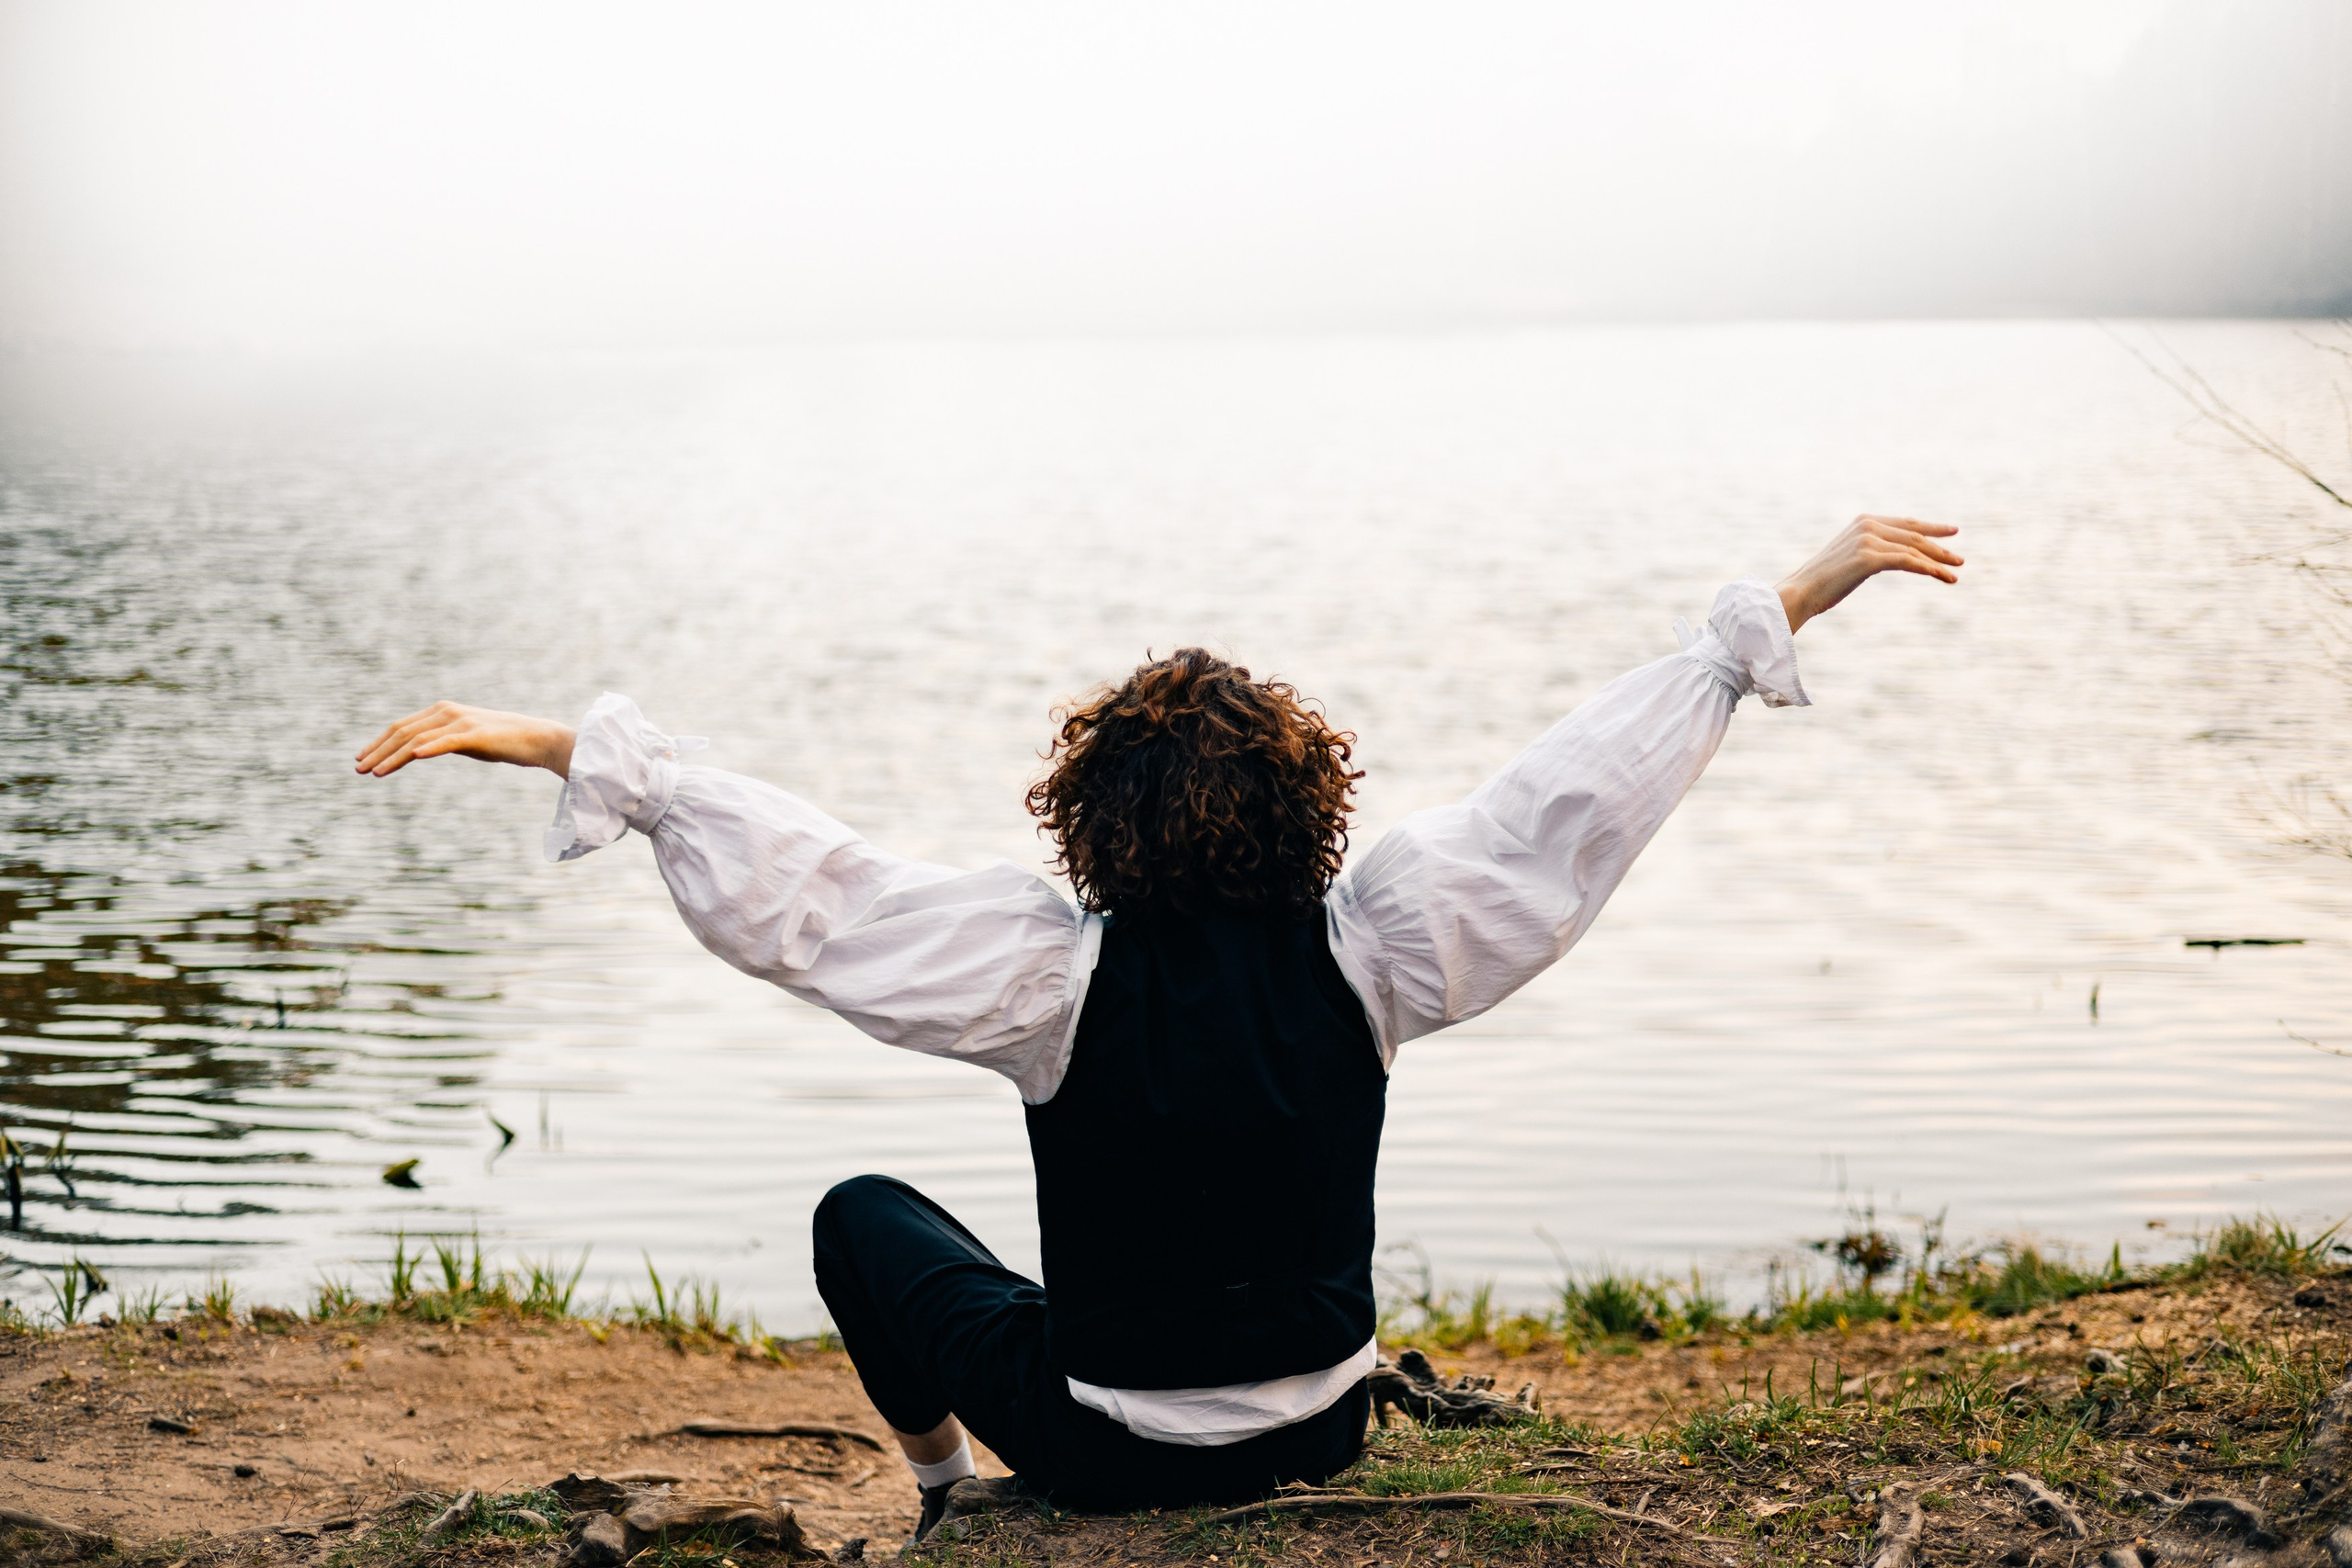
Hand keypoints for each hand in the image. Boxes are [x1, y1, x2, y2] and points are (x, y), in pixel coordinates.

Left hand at [354, 701, 575, 777]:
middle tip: (358, 768)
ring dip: (392, 757)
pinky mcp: (475, 735)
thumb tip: (422, 750)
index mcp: (443, 712)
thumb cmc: (504, 742)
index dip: (378, 742)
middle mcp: (448, 713)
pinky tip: (410, 758)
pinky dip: (426, 749)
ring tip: (374, 772)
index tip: (362, 758)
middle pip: (403, 731)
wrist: (538, 738)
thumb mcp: (467, 740)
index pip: (402, 727)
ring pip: (417, 739)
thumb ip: (443, 740)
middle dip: (377, 750)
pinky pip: (444, 743)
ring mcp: (461, 722)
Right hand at [1776, 515, 1962, 633]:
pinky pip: (1908, 562)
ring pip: (1915, 548)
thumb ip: (1870, 551)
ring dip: (1939, 561)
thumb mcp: (1850, 559)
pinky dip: (1928, 569)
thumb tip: (1890, 558)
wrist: (1800, 592)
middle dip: (1940, 546)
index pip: (1906, 523)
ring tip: (1956, 572)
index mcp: (1863, 521)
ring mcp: (1868, 540)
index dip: (1931, 527)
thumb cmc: (1823, 582)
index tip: (1952, 532)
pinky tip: (1942, 576)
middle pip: (1915, 534)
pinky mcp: (1869, 558)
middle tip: (1960, 559)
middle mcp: (1867, 525)